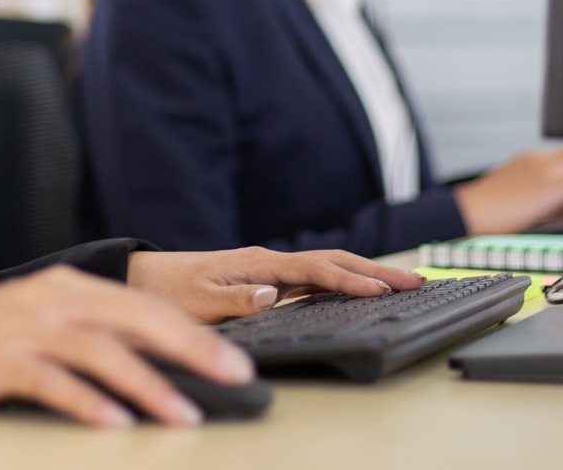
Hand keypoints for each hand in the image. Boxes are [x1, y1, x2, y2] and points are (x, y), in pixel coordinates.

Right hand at [0, 265, 250, 428]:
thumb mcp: (58, 322)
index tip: (236, 362)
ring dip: (147, 385)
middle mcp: (53, 299)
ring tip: (184, 415)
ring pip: (99, 352)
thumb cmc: (5, 337)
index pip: (147, 306)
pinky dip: (87, 402)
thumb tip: (175, 364)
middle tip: (231, 375)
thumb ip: (107, 335)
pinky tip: (115, 423)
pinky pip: (51, 382)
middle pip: (133, 320)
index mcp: (74, 286)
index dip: (195, 333)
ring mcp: (25, 328)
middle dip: (189, 349)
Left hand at [126, 247, 424, 321]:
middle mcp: (270, 260)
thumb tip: (272, 293)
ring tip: (403, 283)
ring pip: (329, 266)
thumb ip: (235, 298)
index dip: (352, 281)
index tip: (384, 291)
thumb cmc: (167, 293)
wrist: (144, 281)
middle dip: (377, 271)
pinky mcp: (267, 278)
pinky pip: (316, 276)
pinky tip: (360, 290)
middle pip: (335, 260)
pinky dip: (345, 280)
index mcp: (259, 262)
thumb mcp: (197, 302)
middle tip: (418, 282)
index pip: (317, 269)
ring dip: (367, 273)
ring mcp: (271, 267)